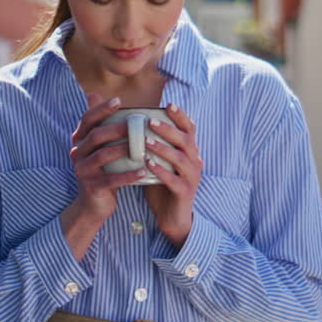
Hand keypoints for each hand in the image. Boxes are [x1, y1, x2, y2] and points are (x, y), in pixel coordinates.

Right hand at [60, 95, 147, 260]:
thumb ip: (102, 125)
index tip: (118, 100)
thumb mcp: (102, 148)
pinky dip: (127, 175)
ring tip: (142, 145)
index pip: (87, 119)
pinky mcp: (92, 187)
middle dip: (116, 127)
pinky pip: (110, 179)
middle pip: (95, 136)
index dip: (101, 108)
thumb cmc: (104, 171)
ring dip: (123, 149)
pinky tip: (143, 172)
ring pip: (102, 156)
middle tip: (135, 122)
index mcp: (80, 141)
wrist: (94, 205)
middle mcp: (77, 154)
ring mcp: (83, 171)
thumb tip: (95, 93)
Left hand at [144, 103, 203, 247]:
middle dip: (169, 130)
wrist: (171, 217)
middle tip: (151, 121)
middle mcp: (194, 162)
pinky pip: (174, 181)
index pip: (189, 129)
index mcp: (188, 152)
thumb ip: (148, 143)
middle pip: (186, 141)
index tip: (168, 104)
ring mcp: (191, 178)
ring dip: (164, 149)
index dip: (181, 116)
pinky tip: (148, 165)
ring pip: (182, 160)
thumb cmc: (161, 184)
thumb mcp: (156, 161)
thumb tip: (128, 122)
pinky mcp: (185, 193)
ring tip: (146, 141)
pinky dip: (162, 172)